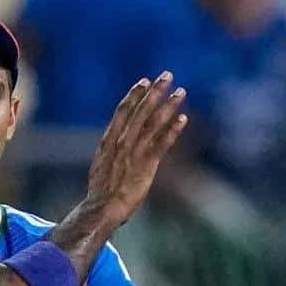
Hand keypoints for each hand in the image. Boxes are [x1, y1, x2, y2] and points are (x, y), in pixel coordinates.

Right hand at [84, 72, 188, 227]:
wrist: (101, 209)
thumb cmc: (102, 191)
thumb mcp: (102, 164)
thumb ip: (111, 151)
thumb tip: (117, 143)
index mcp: (108, 140)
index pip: (122, 111)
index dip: (135, 95)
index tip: (144, 81)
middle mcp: (121, 142)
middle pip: (140, 111)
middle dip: (155, 92)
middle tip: (167, 75)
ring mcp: (133, 153)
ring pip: (153, 123)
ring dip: (168, 106)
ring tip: (181, 91)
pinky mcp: (145, 166)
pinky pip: (162, 144)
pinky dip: (173, 130)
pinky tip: (183, 119)